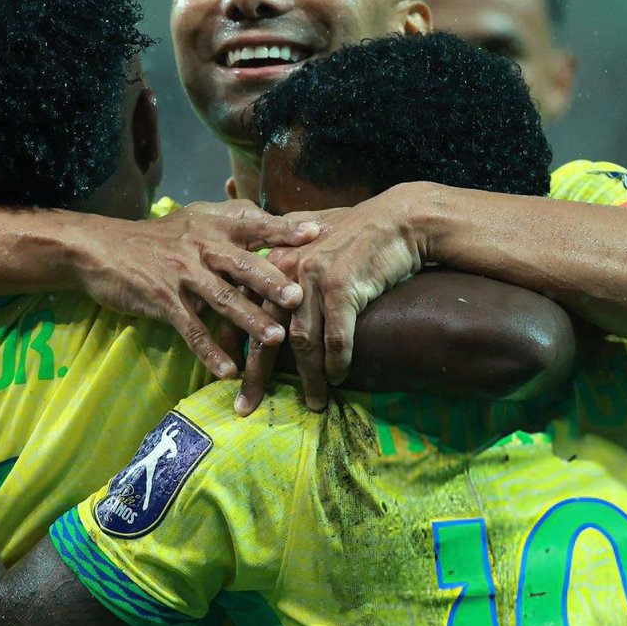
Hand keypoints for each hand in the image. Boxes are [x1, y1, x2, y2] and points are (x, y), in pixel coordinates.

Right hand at [77, 201, 318, 378]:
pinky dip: (209, 352)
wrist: (100, 249)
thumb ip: (231, 220)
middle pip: (243, 264)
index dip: (285, 229)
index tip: (317, 233)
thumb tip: (272, 220)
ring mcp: (182, 275)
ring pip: (221, 299)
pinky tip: (228, 371)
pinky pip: (191, 329)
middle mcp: (201, 247)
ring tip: (275, 338)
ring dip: (249, 320)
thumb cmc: (156, 238)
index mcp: (213, 226)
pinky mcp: (162, 300)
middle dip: (272, 281)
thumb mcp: (194, 218)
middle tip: (299, 296)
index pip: (255, 225)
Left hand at [242, 191, 420, 410]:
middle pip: (264, 332)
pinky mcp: (342, 288)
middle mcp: (286, 270)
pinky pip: (336, 337)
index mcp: (273, 260)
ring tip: (314, 403)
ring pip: (302, 342)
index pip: (241, 308)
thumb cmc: (356, 229)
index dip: (232, 344)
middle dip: (255, 375)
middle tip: (246, 407)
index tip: (228, 375)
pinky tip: (338, 378)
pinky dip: (336, 362)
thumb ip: (286, 250)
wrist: (398, 219)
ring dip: (309, 378)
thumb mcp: (310, 235)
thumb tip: (269, 269)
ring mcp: (313, 279)